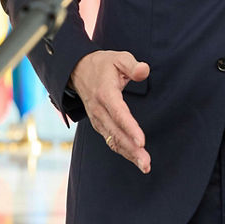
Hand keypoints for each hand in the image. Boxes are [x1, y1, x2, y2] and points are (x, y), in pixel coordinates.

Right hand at [70, 50, 150, 173]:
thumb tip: (144, 71)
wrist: (78, 71)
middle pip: (116, 133)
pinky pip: (111, 140)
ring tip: (145, 166)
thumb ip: (132, 65)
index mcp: (105, 93)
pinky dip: (123, 151)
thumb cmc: (103, 64)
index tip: (142, 141)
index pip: (118, 113)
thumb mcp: (118, 57)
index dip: (130, 128)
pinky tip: (136, 159)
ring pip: (113, 140)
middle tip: (146, 163)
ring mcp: (97, 119)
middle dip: (132, 149)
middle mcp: (99, 110)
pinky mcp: (99, 124)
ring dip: (129, 154)